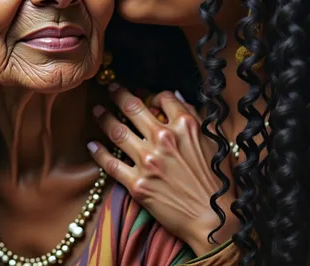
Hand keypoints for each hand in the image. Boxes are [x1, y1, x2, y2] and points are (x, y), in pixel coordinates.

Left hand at [88, 85, 238, 255]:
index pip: (164, 97)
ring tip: (97, 110)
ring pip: (117, 131)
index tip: (146, 95)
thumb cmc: (217, 181)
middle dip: (118, 94)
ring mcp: (148, 161)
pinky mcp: (137, 183)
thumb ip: (193, 117)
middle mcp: (164, 138)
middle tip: (110, 88)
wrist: (214, 219)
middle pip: (133, 107)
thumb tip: (177, 97)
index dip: (153, 93)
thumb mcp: (213, 141)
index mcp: (185, 126)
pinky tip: (92, 144)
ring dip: (104, 117)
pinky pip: (110, 163)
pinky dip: (98, 152)